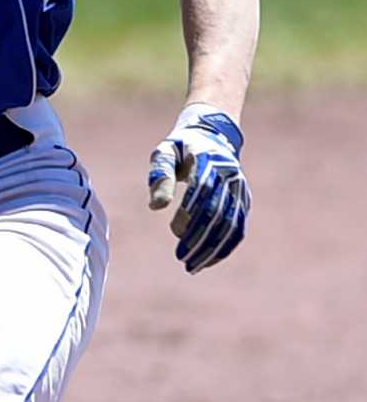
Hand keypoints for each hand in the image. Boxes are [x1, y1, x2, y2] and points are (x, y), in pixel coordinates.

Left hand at [147, 104, 249, 272]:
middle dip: (200, 237)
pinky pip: (238, 225)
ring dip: (213, 247)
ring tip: (194, 266)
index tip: (175, 232)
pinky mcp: (244, 198)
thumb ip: (159, 176)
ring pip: (230, 223)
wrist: (212, 135)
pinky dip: (226, 245)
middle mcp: (228, 174)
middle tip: (182, 258)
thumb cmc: (181, 148)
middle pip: (217, 211)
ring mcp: (239, 187)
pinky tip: (210, 261)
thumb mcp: (165, 153)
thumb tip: (156, 206)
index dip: (190, 213)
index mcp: (207, 160)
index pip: (201, 190)